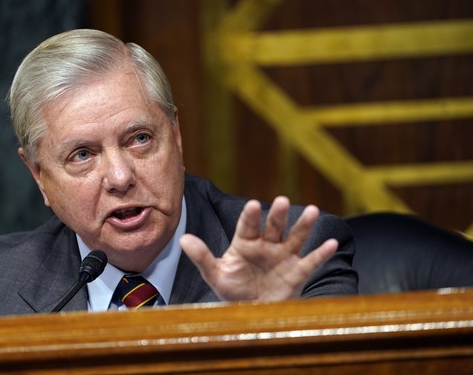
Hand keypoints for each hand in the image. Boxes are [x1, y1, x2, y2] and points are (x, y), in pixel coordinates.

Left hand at [179, 197, 337, 300]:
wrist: (252, 311)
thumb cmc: (233, 290)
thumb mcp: (215, 274)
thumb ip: (202, 257)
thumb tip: (182, 238)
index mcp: (245, 243)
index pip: (247, 226)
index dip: (250, 216)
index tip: (251, 205)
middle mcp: (267, 245)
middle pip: (273, 227)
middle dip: (277, 215)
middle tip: (282, 201)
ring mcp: (283, 257)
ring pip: (295, 237)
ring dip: (303, 225)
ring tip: (313, 211)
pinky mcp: (297, 272)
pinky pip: (310, 261)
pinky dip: (321, 253)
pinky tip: (331, 244)